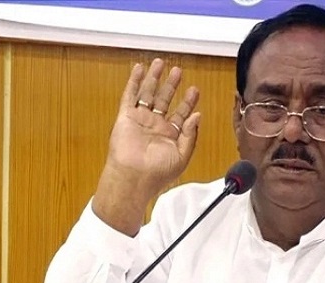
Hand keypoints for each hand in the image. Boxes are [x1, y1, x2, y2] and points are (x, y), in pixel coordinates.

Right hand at [92, 59, 200, 233]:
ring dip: (154, 78)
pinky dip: (134, 82)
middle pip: (164, 100)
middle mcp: (155, 126)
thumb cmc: (158, 173)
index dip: (188, 102)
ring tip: (160, 63)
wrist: (134, 177)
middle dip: (171, 85)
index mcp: (170, 135)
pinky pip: (130, 96)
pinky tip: (139, 69)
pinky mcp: (126, 117)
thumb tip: (198, 116)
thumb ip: (190, 134)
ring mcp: (140, 120)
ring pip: (148, 94)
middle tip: (178, 71)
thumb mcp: (182, 155)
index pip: (180, 114)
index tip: (194, 90)